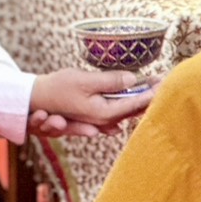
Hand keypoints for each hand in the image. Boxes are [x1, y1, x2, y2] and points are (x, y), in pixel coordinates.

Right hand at [28, 68, 157, 135]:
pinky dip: (127, 104)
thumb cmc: (58, 88)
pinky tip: (135, 101)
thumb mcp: (85, 81)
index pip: (135, 103)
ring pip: (125, 110)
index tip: (165, 82)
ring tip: (154, 88)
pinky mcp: (92, 115)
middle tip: (165, 82)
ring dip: (139, 99)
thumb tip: (132, 80)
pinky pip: (115, 111)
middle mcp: (103, 121)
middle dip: (149, 95)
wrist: (35, 100)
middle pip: (133, 108)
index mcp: (104, 114)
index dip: (151, 92)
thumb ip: (110, 81)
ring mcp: (97, 120)